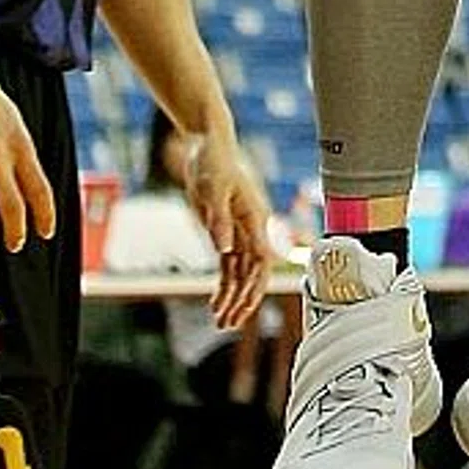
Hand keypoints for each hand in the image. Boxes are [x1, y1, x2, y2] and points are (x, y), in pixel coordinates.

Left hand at [181, 126, 272, 328]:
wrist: (207, 144)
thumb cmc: (214, 161)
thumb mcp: (213, 189)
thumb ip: (220, 220)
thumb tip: (225, 250)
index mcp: (255, 219)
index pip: (261, 261)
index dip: (253, 287)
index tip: (242, 307)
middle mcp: (252, 228)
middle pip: (253, 273)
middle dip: (242, 300)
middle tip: (227, 324)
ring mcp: (239, 231)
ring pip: (240, 273)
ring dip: (232, 297)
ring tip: (220, 320)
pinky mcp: (226, 230)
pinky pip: (229, 264)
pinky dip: (223, 284)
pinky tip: (215, 301)